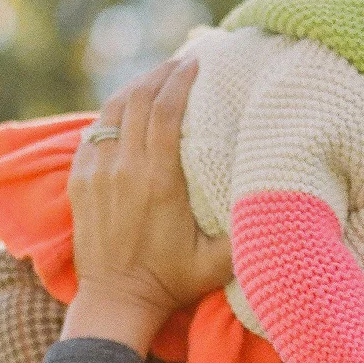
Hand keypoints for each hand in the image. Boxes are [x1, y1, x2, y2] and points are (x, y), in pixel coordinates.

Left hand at [62, 57, 233, 351]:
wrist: (116, 301)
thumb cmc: (172, 282)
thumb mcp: (219, 262)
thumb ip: (247, 232)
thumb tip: (283, 202)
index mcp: (158, 180)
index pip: (166, 110)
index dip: (181, 80)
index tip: (197, 62)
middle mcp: (124, 168)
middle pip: (140, 99)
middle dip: (162, 73)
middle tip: (183, 61)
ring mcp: (97, 172)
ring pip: (114, 109)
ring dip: (137, 86)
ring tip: (158, 76)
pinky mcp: (80, 180)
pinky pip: (95, 131)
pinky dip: (115, 112)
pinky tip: (131, 109)